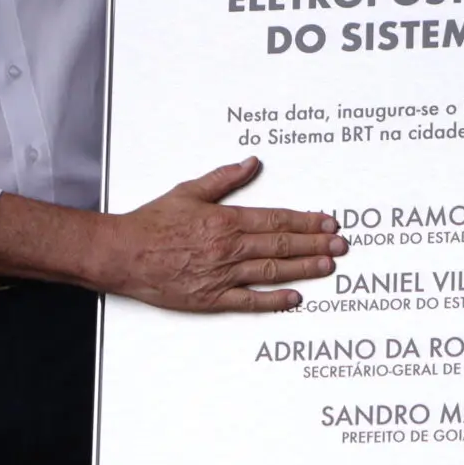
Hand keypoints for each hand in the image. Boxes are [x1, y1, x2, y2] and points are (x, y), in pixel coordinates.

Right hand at [94, 157, 345, 311]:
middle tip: (341, 246)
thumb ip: (223, 178)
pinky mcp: (210, 298)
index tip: (328, 223)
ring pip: (272, 270)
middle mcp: (228, 247)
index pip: (277, 220)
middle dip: (316, 244)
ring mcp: (221, 274)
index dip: (307, 221)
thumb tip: (251, 163)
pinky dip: (274, 300)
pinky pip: (249, 300)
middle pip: (281, 244)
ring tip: (328, 267)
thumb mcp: (188, 191)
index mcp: (225, 220)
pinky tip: (295, 298)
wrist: (122, 254)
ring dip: (304, 268)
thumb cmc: (151, 223)